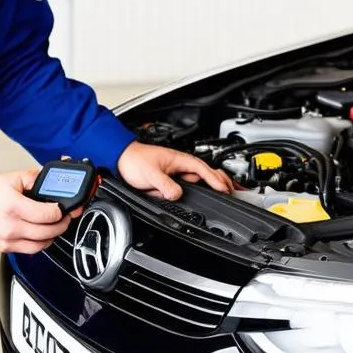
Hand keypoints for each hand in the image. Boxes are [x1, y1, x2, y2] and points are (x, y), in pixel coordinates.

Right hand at [0, 169, 79, 254]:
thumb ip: (34, 177)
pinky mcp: (3, 248)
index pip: (48, 214)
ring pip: (40, 245)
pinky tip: (39, 235)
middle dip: (61, 224)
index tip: (63, 209)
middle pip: (48, 232)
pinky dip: (37, 244)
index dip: (60, 211)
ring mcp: (7, 240)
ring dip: (51, 237)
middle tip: (64, 218)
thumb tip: (50, 179)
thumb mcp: (11, 178)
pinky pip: (28, 251)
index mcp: (14, 207)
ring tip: (53, 227)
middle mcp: (10, 226)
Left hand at [116, 142, 233, 200]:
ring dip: (210, 183)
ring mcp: (175, 169)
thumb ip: (165, 185)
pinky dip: (198, 186)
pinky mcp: (169, 175)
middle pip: (205, 172)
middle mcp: (179, 163)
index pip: (202, 169)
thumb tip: (177, 195)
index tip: (225, 188)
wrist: (120, 157)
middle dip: (220, 180)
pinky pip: (187, 182)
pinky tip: (202, 191)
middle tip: (232, 190)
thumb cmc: (134, 160)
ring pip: (197, 177)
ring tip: (223, 191)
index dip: (215, 179)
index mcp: (178, 159)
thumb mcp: (150, 175)